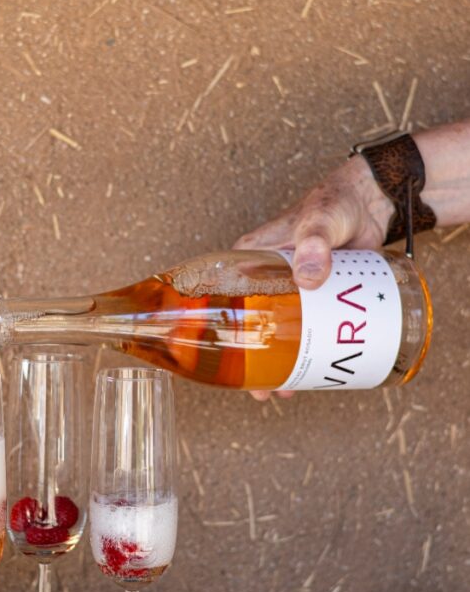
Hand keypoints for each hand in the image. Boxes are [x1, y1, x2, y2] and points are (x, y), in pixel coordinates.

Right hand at [233, 154, 392, 400]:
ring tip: (286, 389)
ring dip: (280, 363)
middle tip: (262, 388)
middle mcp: (263, 278)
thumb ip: (313, 245)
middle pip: (249, 325)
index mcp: (249, 258)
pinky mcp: (316, 298)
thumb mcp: (319, 222)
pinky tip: (311, 372)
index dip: (220, 329)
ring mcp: (290, 291)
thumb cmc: (336, 203)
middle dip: (253, 361)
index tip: (221, 357)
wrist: (373, 202)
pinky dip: (306, 352)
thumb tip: (309, 278)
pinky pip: (305, 330)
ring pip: (277, 333)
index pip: (222, 297)